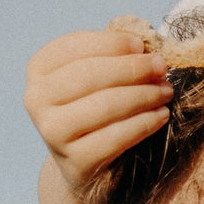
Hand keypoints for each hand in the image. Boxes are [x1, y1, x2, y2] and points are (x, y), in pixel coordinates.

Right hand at [25, 28, 173, 201]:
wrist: (82, 159)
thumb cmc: (93, 105)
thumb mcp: (95, 76)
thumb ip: (113, 56)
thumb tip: (146, 44)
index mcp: (40, 68)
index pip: (74, 47)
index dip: (111, 43)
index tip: (141, 45)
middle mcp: (37, 98)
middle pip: (90, 74)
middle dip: (132, 68)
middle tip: (162, 67)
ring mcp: (52, 131)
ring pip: (104, 105)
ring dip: (143, 95)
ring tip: (166, 91)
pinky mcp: (74, 160)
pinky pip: (115, 137)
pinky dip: (143, 123)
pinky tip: (161, 115)